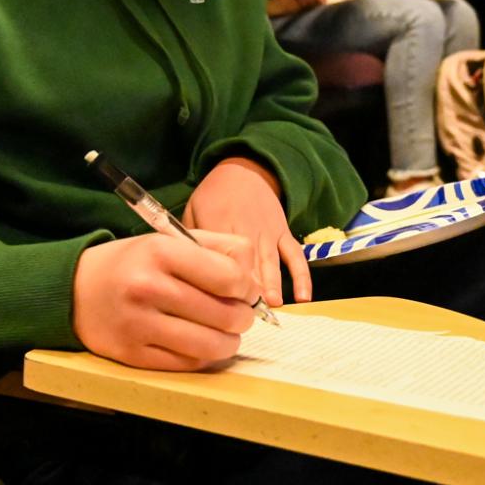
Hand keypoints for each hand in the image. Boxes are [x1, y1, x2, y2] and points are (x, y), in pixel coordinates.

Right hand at [72, 229, 257, 369]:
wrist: (75, 290)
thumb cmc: (133, 264)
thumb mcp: (169, 240)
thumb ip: (218, 249)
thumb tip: (255, 282)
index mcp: (161, 252)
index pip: (230, 277)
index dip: (248, 288)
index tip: (245, 291)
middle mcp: (148, 288)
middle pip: (226, 315)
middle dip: (243, 317)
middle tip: (239, 314)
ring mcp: (139, 324)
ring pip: (211, 345)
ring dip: (229, 342)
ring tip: (225, 332)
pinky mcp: (133, 355)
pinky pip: (188, 364)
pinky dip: (204, 357)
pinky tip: (201, 344)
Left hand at [184, 156, 312, 305]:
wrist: (244, 171)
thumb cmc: (213, 195)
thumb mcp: (192, 210)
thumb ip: (188, 240)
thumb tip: (181, 274)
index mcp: (219, 223)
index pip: (220, 257)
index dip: (219, 280)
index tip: (217, 304)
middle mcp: (247, 229)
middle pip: (247, 262)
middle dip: (247, 289)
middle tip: (245, 313)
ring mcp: (269, 233)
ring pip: (271, 262)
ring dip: (272, 285)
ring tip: (271, 306)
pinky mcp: (284, 233)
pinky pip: (295, 256)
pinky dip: (301, 277)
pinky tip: (302, 298)